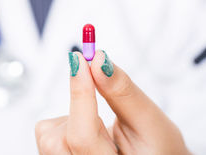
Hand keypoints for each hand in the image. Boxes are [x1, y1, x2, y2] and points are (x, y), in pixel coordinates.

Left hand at [35, 51, 189, 154]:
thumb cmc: (157, 149)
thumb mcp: (151, 122)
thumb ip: (123, 94)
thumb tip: (99, 61)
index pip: (83, 137)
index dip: (80, 95)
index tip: (81, 60)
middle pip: (58, 140)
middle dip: (77, 108)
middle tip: (94, 87)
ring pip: (50, 136)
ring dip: (73, 118)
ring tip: (100, 129)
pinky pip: (49, 134)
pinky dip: (67, 124)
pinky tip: (88, 135)